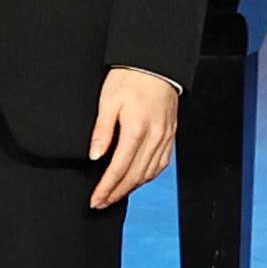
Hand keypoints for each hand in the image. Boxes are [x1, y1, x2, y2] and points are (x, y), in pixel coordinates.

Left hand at [86, 69, 182, 210]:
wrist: (155, 64)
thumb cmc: (130, 77)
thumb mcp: (108, 101)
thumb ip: (102, 131)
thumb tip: (95, 156)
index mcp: (137, 129)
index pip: (119, 168)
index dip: (106, 188)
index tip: (95, 199)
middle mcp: (154, 136)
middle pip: (135, 176)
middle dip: (116, 193)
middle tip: (101, 203)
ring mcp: (165, 137)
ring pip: (149, 173)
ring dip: (131, 188)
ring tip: (115, 195)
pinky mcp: (170, 135)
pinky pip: (161, 164)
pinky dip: (148, 176)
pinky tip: (137, 180)